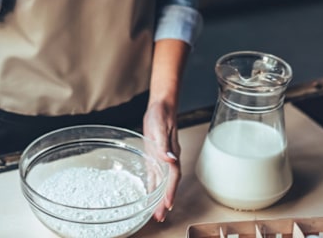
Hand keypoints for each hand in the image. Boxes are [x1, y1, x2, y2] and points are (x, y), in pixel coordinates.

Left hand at [143, 99, 180, 222]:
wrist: (161, 105)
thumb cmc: (161, 114)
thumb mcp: (160, 127)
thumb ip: (165, 145)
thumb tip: (170, 159)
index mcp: (172, 153)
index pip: (172, 176)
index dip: (170, 191)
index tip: (167, 205)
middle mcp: (169, 158)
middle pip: (169, 183)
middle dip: (165, 200)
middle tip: (160, 217)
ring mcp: (163, 157)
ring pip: (163, 181)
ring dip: (160, 196)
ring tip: (157, 212)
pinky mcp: (156, 155)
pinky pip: (156, 174)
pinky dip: (154, 185)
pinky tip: (150, 193)